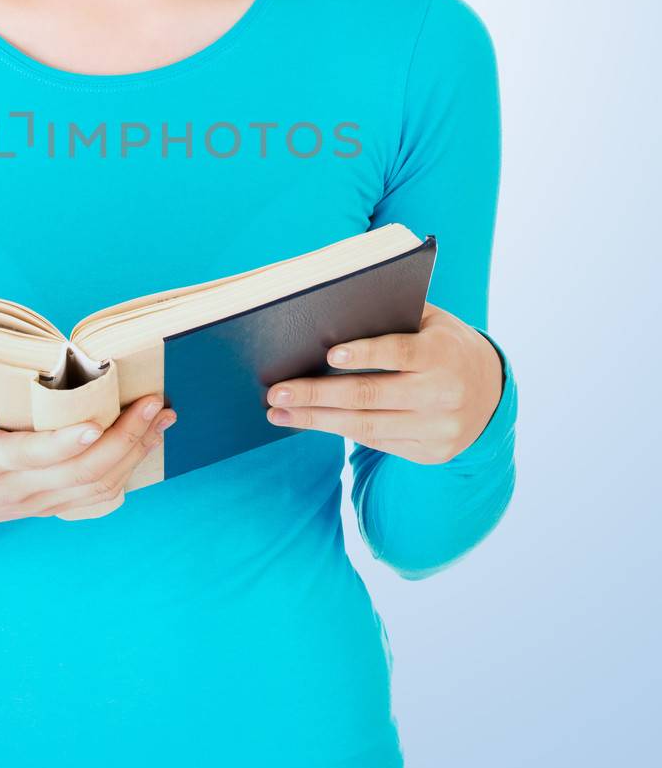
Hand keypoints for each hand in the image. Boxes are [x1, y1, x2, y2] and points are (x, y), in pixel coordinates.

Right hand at [0, 383, 176, 523]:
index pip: (28, 456)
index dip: (62, 444)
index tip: (95, 424)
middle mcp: (15, 486)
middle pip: (78, 472)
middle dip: (123, 440)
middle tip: (155, 404)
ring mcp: (33, 499)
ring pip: (93, 486)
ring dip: (133, 453)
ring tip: (163, 418)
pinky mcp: (42, 503)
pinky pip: (92, 497)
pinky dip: (124, 474)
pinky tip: (145, 447)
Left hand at [264, 301, 504, 464]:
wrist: (491, 392)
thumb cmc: (443, 344)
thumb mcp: (430, 322)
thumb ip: (392, 316)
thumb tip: (328, 315)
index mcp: (444, 353)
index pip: (400, 352)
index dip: (365, 353)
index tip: (329, 354)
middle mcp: (444, 393)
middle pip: (371, 395)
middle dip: (317, 394)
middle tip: (277, 392)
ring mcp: (438, 428)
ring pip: (367, 425)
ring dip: (317, 420)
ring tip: (279, 413)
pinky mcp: (430, 452)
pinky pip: (377, 442)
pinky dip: (340, 430)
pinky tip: (310, 422)